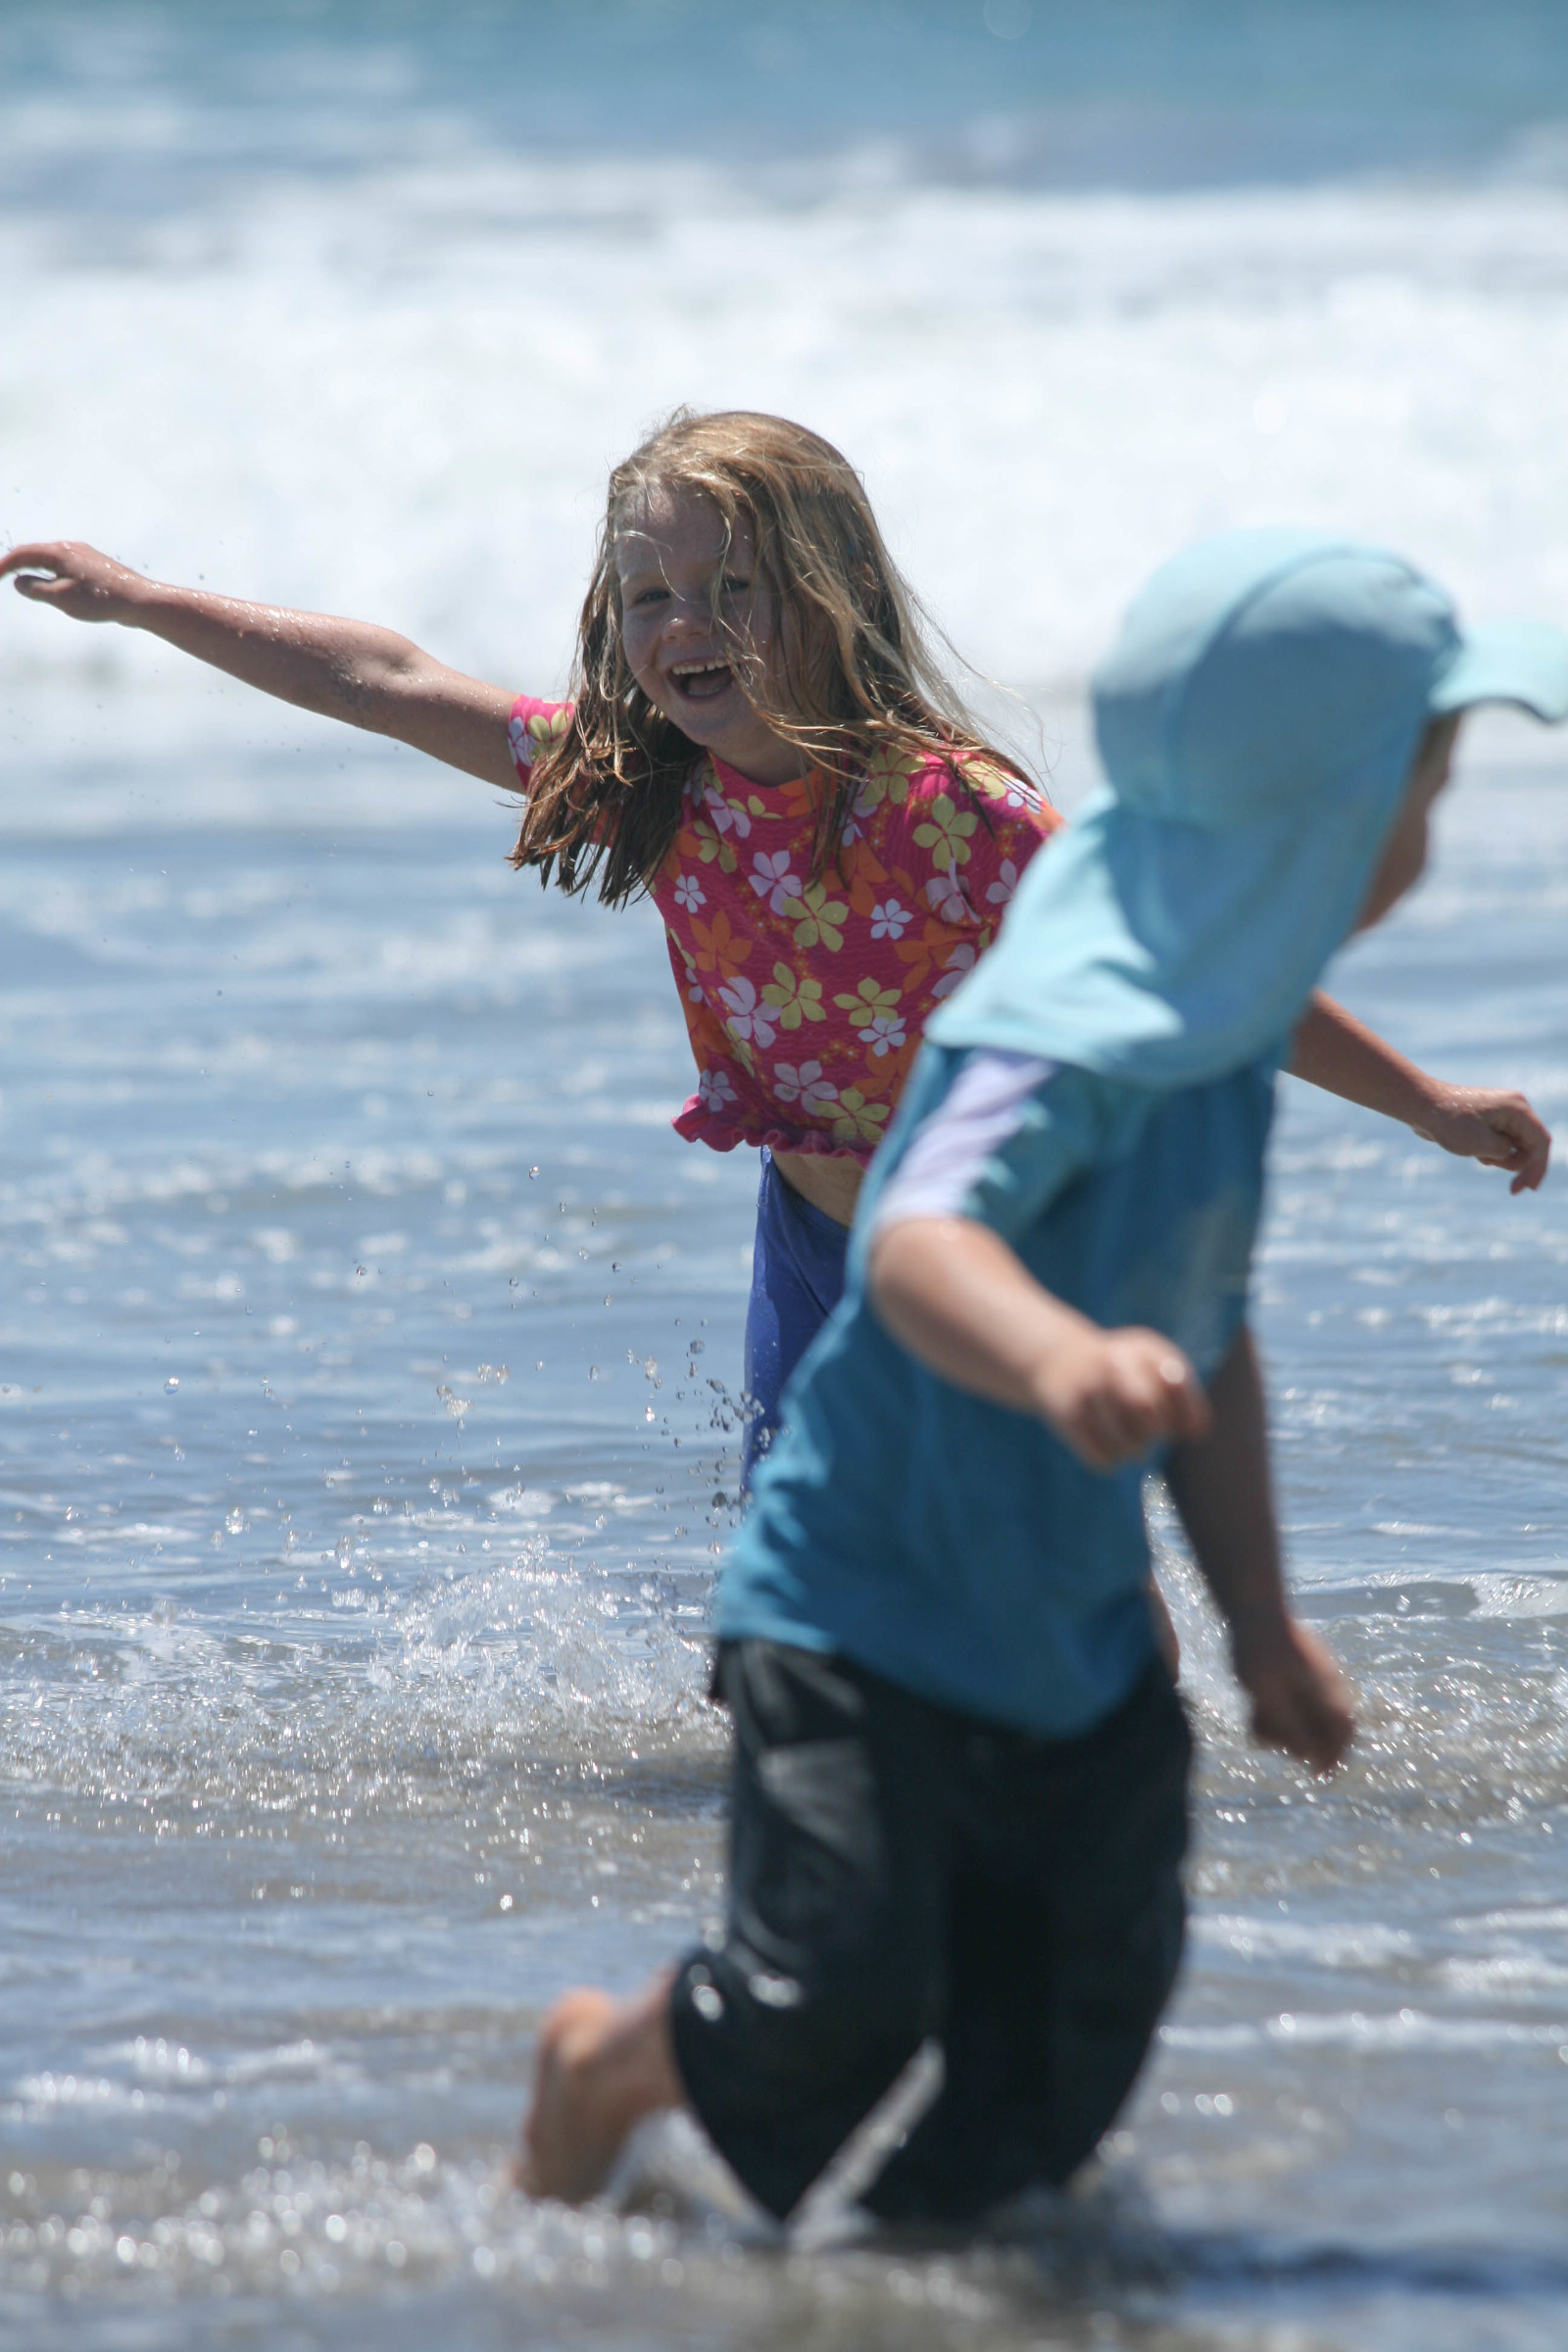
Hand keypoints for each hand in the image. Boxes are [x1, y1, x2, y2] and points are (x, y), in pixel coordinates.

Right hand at [1, 541, 152, 624]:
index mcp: (59, 552)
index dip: (3, 565)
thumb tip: (19, 581)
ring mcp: (83, 555)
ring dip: (33, 567)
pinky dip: (50, 572)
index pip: (22, 554)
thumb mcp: (61, 598)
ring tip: (21, 577)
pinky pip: (64, 566)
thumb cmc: (100, 600)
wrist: (138, 600)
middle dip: (15, 563)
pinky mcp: (93, 566)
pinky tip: (52, 584)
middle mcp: (70, 548)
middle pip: (35, 552)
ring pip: (50, 558)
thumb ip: (36, 589)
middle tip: (1, 573)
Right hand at [1031, 1325, 1210, 1471]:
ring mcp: (1089, 1391)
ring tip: (1124, 1432)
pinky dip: (1109, 1458)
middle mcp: (1114, 1364)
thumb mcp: (1153, 1365)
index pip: (1177, 1385)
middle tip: (1149, 1426)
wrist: (1057, 1359)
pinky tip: (1103, 1440)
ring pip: (1132, 1448)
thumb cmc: (1121, 1369)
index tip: (1178, 1418)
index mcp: (1143, 1350)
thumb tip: (1197, 1433)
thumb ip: (1182, 1394)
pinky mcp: (1068, 1417)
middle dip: (1157, 1431)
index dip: (1186, 1412)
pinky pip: (1105, 1460)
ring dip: (1134, 1448)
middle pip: (1154, 1421)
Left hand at [1232, 1613, 1353, 1773]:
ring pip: (1303, 1719)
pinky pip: (1290, 1705)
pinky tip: (1253, 1707)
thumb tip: (1307, 1754)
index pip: (1345, 1729)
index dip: (1336, 1755)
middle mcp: (1323, 1684)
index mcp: (1326, 1686)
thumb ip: (1287, 1723)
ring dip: (1282, 1728)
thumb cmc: (1257, 1649)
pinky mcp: (1293, 1677)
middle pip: (1322, 1729)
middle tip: (1270, 1734)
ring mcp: (1308, 1679)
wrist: (1250, 1606)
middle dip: (1299, 1741)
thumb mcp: (1265, 1691)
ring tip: (1256, 1716)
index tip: (1318, 1773)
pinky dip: (1274, 1713)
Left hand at [1411, 1082, 1549, 1194]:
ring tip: (1475, 1152)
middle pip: (1530, 1146)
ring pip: (1514, 1147)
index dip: (1538, 1167)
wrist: (1422, 1106)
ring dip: (1499, 1159)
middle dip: (1514, 1163)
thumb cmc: (1449, 1122)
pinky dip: (1490, 1154)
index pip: (1541, 1141)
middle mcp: (1514, 1109)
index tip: (1528, 1189)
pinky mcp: (1490, 1122)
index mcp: (1517, 1108)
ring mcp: (1502, 1115)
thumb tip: (1511, 1154)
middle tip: (1490, 1167)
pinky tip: (1471, 1150)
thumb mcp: (1483, 1145)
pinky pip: (1499, 1145)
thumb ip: (1507, 1154)